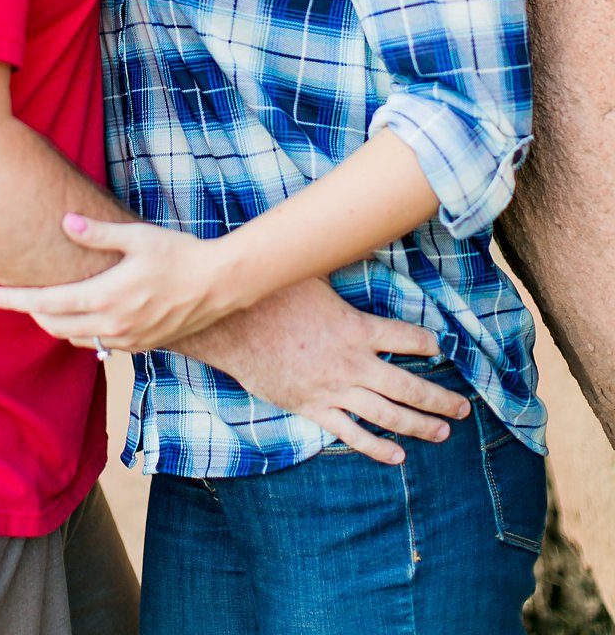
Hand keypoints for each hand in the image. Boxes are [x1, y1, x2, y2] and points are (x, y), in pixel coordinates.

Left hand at [0, 214, 235, 351]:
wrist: (221, 284)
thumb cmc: (179, 253)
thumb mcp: (136, 237)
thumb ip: (97, 233)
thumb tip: (64, 221)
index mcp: (105, 297)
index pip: (45, 302)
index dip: (13, 300)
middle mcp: (113, 323)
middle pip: (54, 325)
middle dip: (31, 311)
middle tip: (17, 295)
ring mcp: (128, 338)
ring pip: (76, 338)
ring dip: (57, 323)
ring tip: (48, 303)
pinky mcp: (143, 345)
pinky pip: (101, 345)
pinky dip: (84, 332)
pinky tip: (85, 315)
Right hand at [182, 278, 469, 465]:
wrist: (228, 328)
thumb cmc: (268, 296)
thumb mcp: (310, 273)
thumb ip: (339, 262)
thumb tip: (360, 235)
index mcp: (357, 329)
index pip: (410, 340)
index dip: (430, 344)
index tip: (439, 348)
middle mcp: (352, 364)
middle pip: (409, 387)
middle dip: (441, 400)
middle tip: (462, 408)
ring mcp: (333, 389)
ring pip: (388, 415)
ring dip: (420, 426)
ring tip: (443, 432)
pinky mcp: (312, 407)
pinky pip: (351, 434)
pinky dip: (376, 447)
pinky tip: (397, 456)